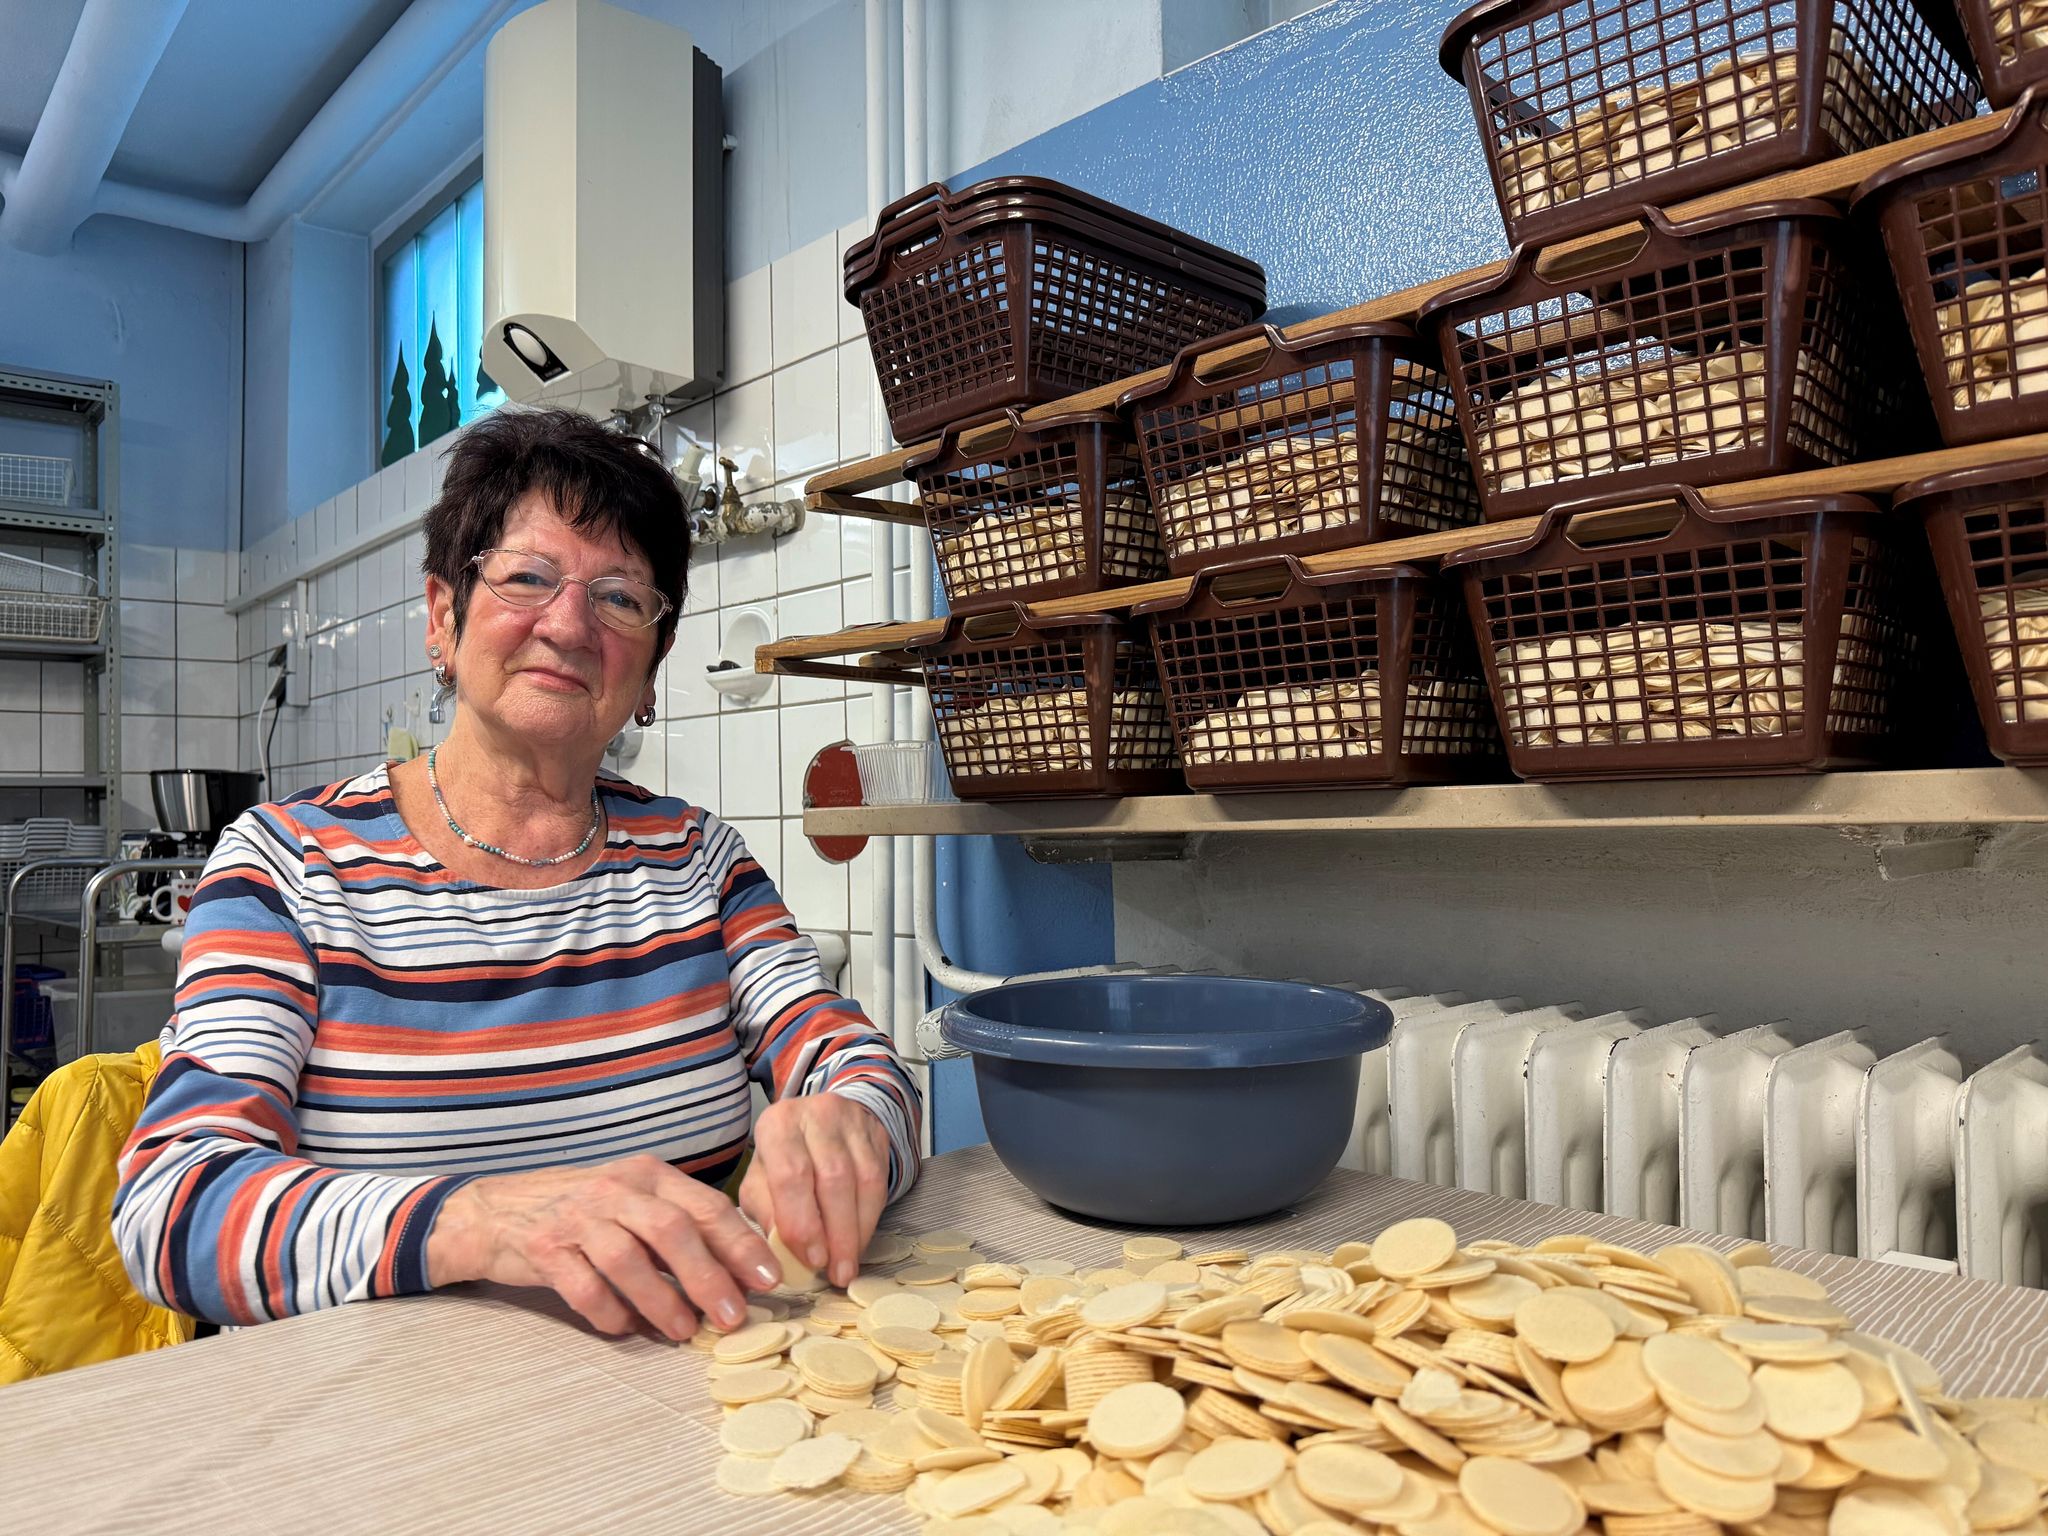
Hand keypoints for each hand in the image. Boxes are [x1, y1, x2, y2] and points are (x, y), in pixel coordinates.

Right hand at [426, 1154, 780, 1340]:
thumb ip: (680, 1226)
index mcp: (648, 1175)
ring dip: (662, 1299)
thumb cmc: (582, 1211)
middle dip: (709, 1276)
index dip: (741, 1244)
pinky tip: (624, 1328)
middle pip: (672, 1230)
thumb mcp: (634, 1201)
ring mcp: (577, 1218)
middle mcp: (616, 1189)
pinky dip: (609, 1312)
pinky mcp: (543, 1250)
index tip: (769, 1280)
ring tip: (683, 1332)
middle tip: (733, 1317)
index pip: (705, 1206)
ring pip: (629, 1259)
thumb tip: (740, 1270)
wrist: (495, 1211)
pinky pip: (583, 1287)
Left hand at [739, 1094, 890, 1289]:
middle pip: (833, 1178)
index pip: (792, 1175)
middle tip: (834, 1271)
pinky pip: (880, 1181)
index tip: (811, 1260)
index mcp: (778, 1124)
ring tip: (847, 1265)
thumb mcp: (760, 1181)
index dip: (803, 1222)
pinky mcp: (877, 1133)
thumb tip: (781, 1250)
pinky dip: (870, 1219)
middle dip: (836, 1233)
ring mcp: (852, 1121)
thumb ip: (766, 1211)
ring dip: (856, 1231)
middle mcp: (817, 1115)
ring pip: (863, 1181)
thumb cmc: (782, 1159)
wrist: (818, 1121)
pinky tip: (859, 1242)